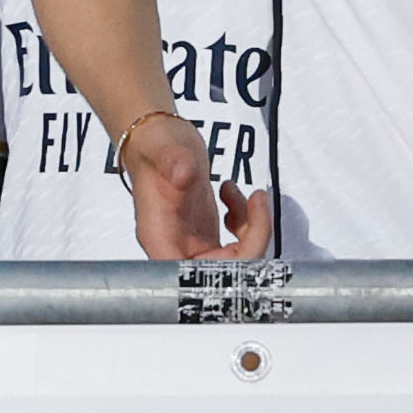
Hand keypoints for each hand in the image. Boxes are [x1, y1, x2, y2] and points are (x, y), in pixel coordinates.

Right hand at [118, 109, 271, 262]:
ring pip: (235, 261)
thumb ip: (173, 162)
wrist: (156, 137)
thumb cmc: (154, 145)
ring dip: (254, 230)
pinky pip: (236, 245)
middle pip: (222, 273)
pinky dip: (248, 223)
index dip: (221, 271)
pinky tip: (237, 197)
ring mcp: (192, 245)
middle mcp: (175, 248)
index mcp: (159, 237)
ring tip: (253, 197)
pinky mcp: (206, 236)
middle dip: (252, 241)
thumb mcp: (164, 148)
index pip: (190, 275)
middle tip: (258, 204)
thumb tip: (183, 175)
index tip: (243, 243)